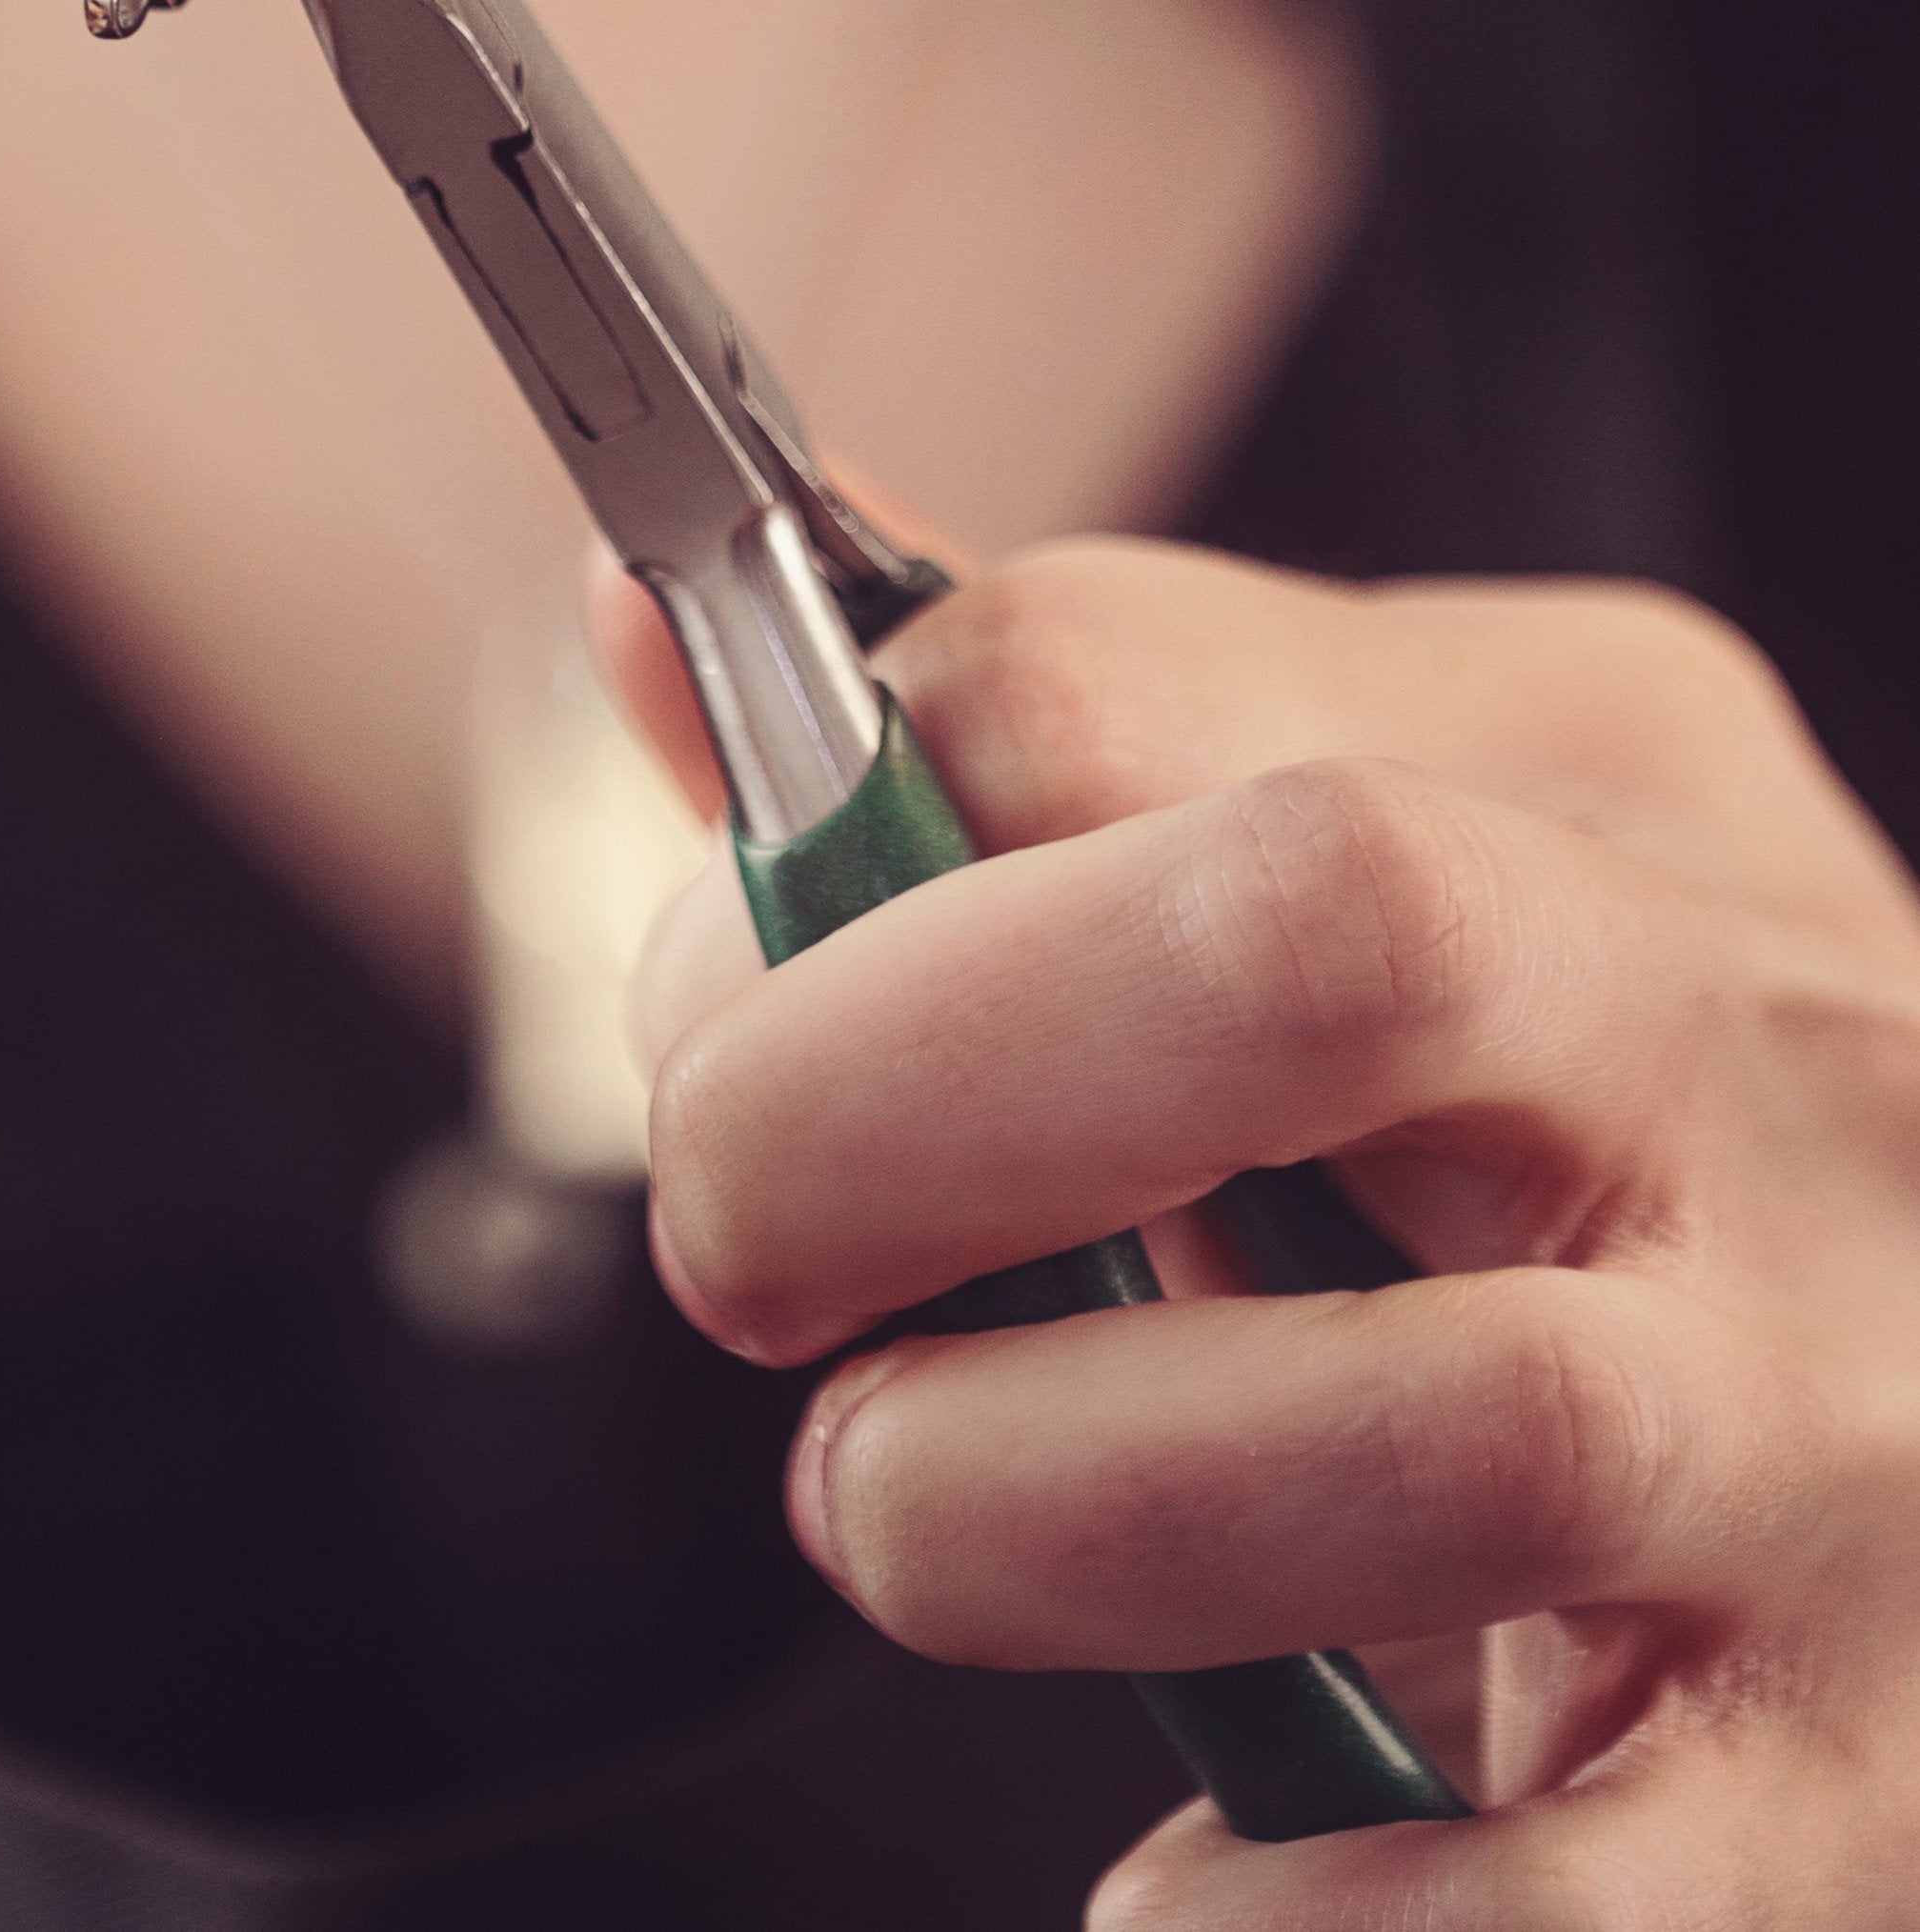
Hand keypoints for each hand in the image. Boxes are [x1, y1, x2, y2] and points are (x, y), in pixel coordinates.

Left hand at [612, 540, 1919, 1925]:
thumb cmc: (1569, 1133)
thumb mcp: (1367, 843)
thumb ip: (1021, 765)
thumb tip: (649, 643)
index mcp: (1580, 761)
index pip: (1089, 681)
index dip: (797, 859)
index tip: (708, 1026)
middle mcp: (1755, 1037)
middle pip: (1311, 938)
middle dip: (887, 1097)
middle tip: (747, 1253)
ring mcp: (1850, 1409)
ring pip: (1438, 1424)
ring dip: (1033, 1500)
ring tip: (913, 1519)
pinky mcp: (1865, 1780)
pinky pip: (1553, 1902)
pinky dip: (1286, 1925)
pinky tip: (1170, 1885)